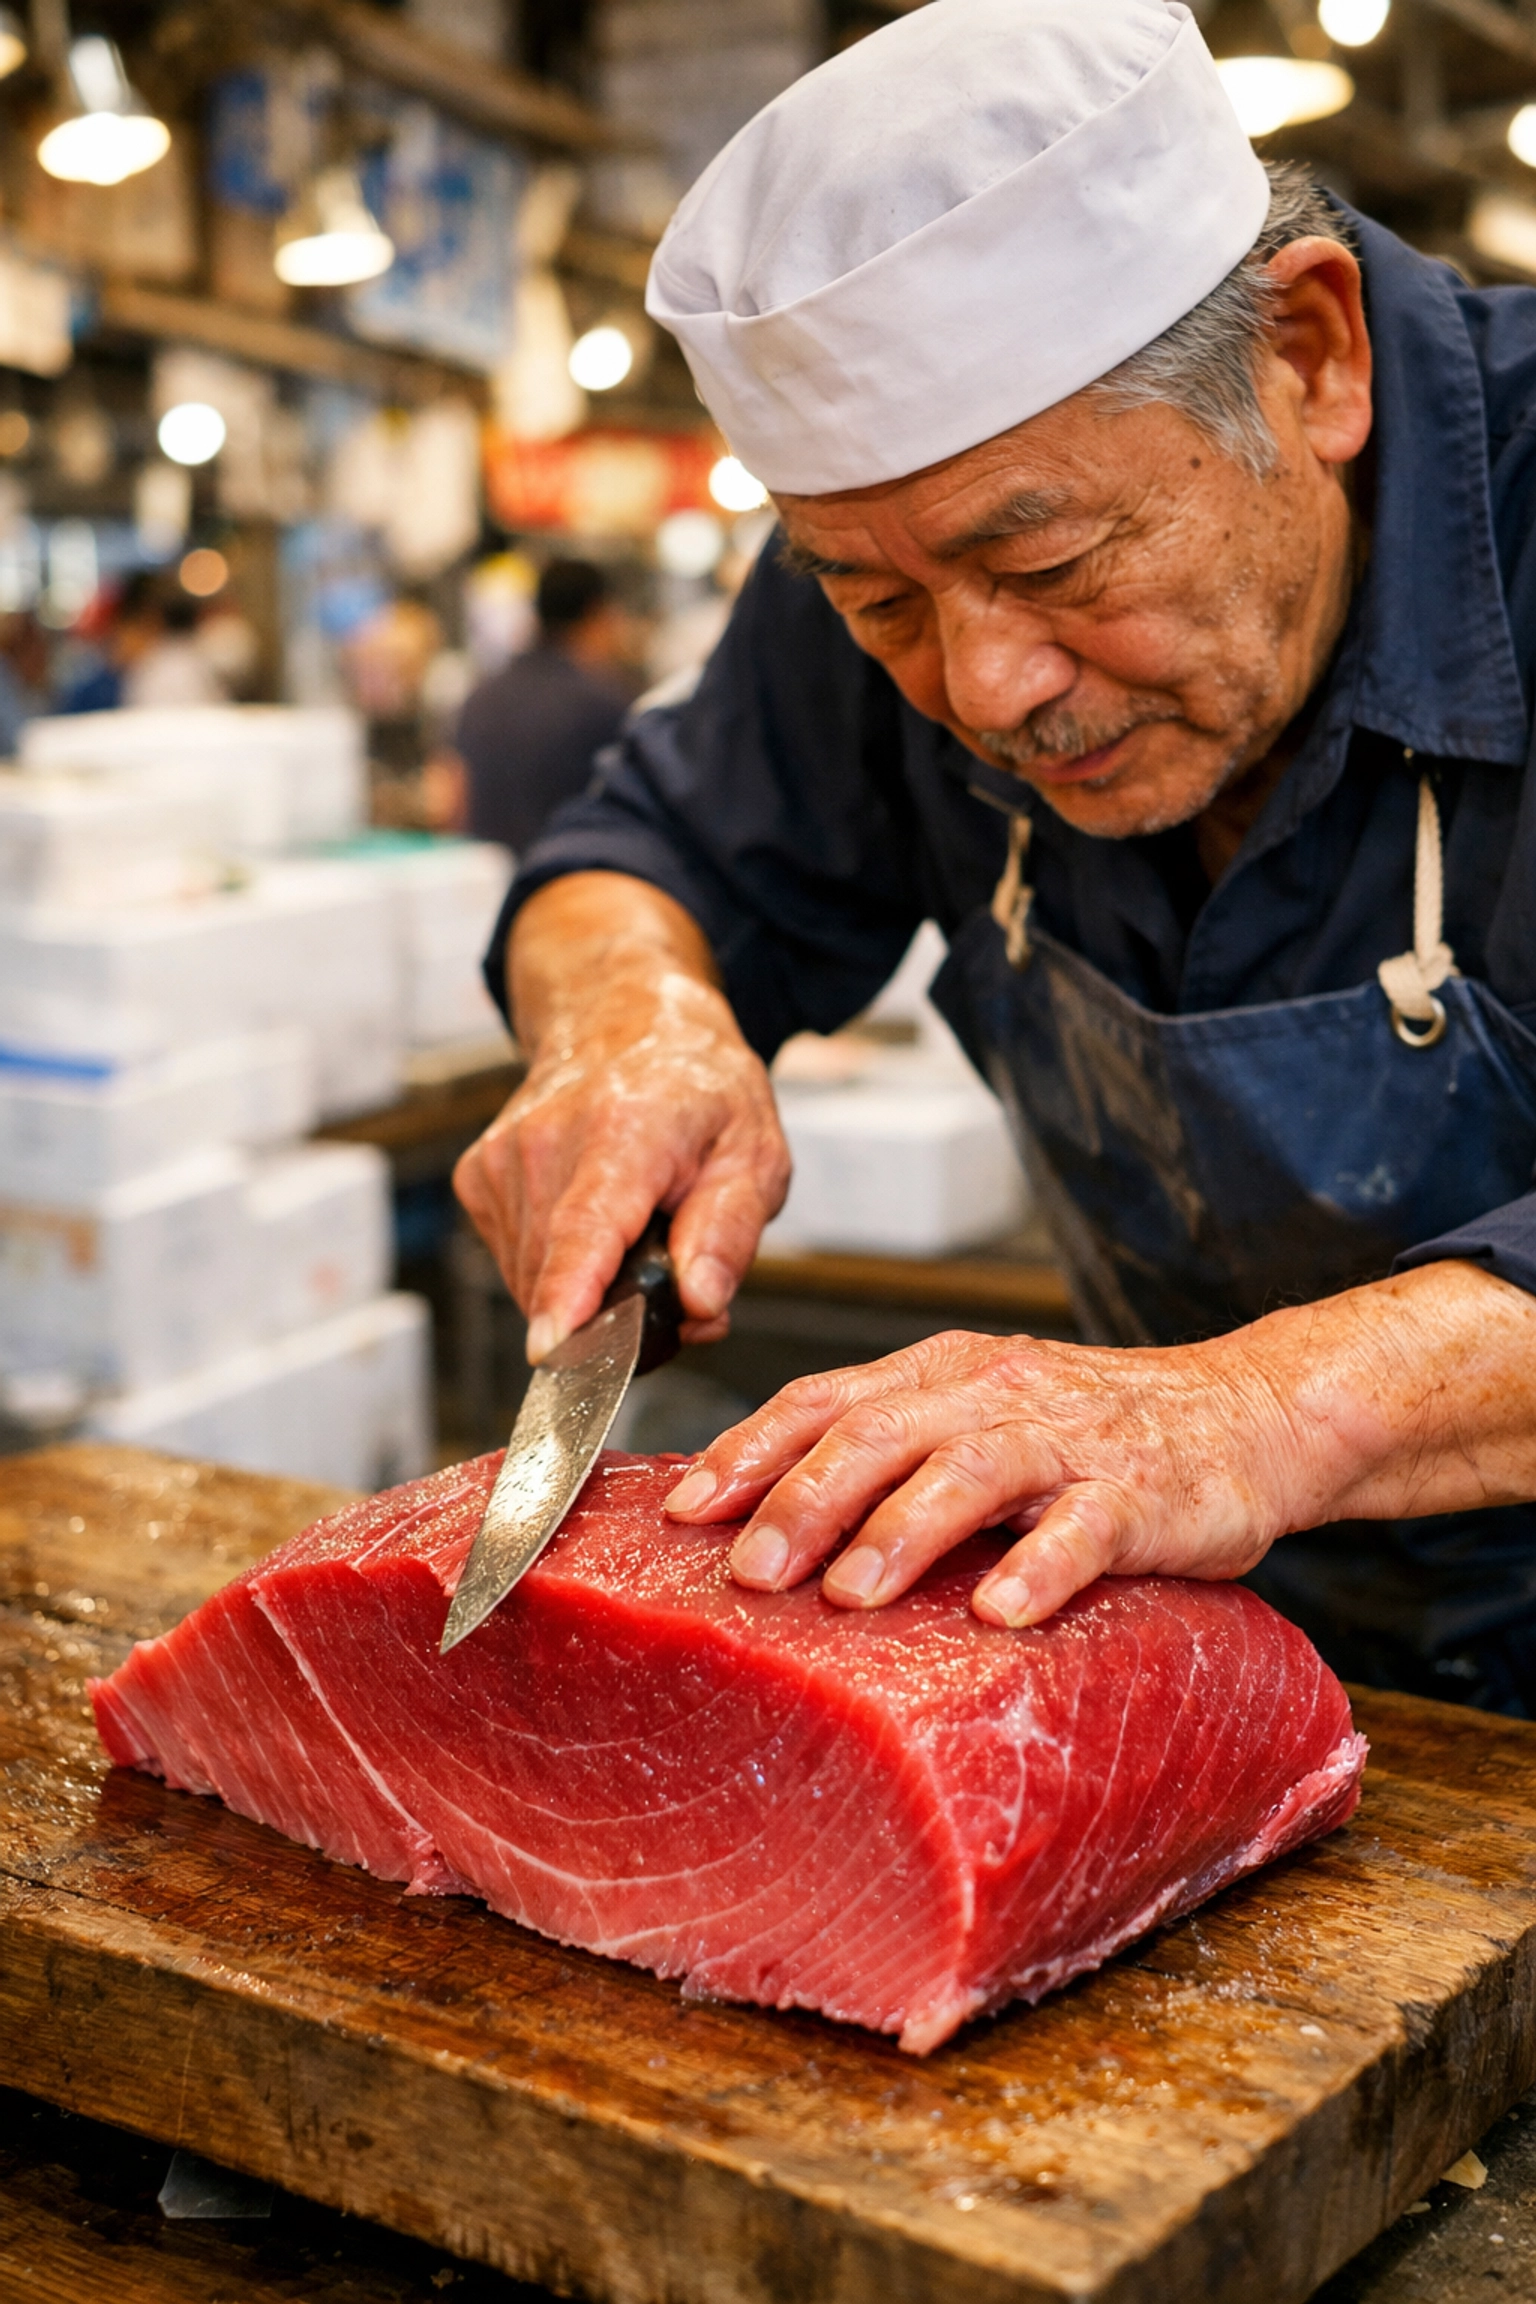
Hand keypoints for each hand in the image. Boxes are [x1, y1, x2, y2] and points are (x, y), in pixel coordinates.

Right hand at [454, 873, 790, 1359]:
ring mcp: (502, 1159)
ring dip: (587, 1291)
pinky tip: (589, 1225)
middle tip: (676, 1279)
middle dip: (617, 1314)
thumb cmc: (698, 1090)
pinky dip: (555, 1268)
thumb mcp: (755, 1153)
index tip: (551, 1349)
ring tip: (632, 1234)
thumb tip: (700, 1304)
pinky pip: (515, 1264)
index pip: (586, 1226)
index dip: (569, 1295)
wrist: (625, 1023)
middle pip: (561, 1276)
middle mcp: (548, 1141)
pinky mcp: (477, 1178)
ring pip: (533, 1281)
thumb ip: (730, 1233)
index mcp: (626, 1130)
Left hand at [663, 1263, 1535, 1624]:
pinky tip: (1000, 1611)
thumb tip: (763, 1524)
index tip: (683, 1510)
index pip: (824, 1400)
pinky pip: (1086, 1529)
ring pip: (971, 1471)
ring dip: (902, 1531)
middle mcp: (995, 1394)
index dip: (749, 1452)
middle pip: (880, 1433)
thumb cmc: (1092, 1432)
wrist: (1248, 1413)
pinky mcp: (1142, 1495)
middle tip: (748, 1572)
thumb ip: (891, 1453)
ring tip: (848, 1594)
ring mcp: (1071, 1442)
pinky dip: (1039, 1566)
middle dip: (804, 1500)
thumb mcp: (978, 1417)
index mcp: (943, 1374)